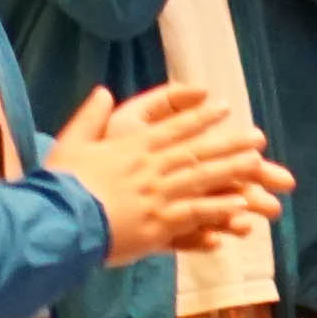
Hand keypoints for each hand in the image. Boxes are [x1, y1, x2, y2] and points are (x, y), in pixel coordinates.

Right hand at [47, 82, 287, 267]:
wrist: (58, 219)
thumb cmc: (60, 183)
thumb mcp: (71, 141)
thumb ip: (90, 116)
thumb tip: (104, 92)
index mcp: (131, 148)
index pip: (172, 128)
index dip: (199, 117)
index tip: (223, 107)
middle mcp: (151, 168)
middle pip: (196, 152)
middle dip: (229, 143)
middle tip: (257, 137)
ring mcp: (158, 197)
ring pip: (202, 180)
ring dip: (232, 171)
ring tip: (258, 165)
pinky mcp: (158, 225)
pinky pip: (195, 215)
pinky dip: (219, 210)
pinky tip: (241, 208)